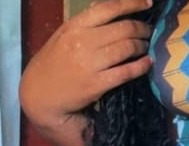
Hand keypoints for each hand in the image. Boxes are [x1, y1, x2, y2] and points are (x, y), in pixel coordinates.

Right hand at [19, 0, 153, 130]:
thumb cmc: (54, 63)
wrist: (39, 94)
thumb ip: (86, 23)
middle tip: (148, 32)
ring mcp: (90, 63)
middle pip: (123, 28)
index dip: (132, 3)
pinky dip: (141, 66)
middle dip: (142, 29)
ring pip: (127, 48)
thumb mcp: (64, 35)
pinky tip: (148, 63)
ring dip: (142, 46)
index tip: (148, 3)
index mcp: (75, 26)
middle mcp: (83, 41)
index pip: (108, 7)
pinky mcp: (97, 84)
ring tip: (147, 47)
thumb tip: (108, 8)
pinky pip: (127, 71)